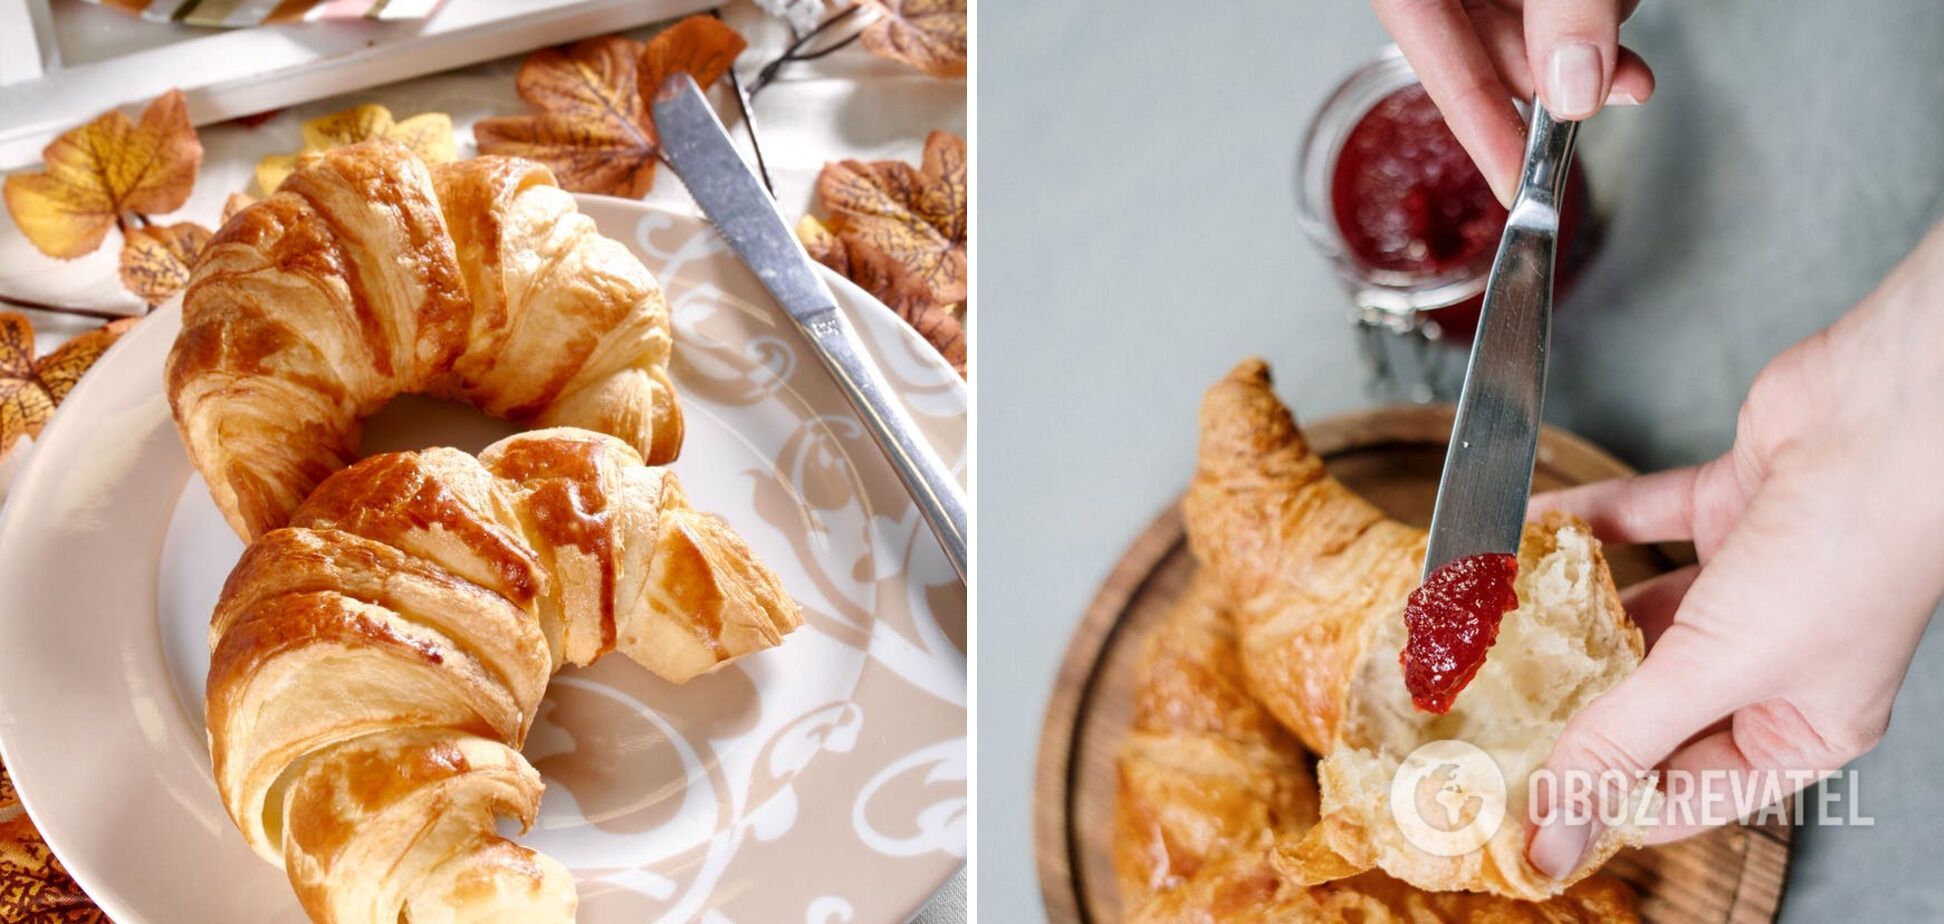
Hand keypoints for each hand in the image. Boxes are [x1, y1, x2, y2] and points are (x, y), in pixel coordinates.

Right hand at [1370, 0, 1655, 204]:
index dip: (1476, 125)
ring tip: (1628, 67)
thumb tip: (1575, 83)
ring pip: (1520, 25)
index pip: (1430, 54)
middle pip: (1480, 42)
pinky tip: (1610, 11)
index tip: (1515, 184)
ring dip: (1582, 50)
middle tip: (1616, 101)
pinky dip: (1583, 15)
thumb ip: (1562, 7)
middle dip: (1557, 83)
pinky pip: (1543, 3)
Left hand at [1523, 218, 1943, 877]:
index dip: (1602, 801)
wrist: (1898, 414)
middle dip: (1573, 706)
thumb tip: (1557, 834)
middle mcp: (1781, 657)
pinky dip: (1587, 524)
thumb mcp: (1718, 669)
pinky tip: (1530, 533)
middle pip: (1651, 703)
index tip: (1519, 804)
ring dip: (1571, 614)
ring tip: (1494, 630)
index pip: (1685, 793)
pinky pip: (1641, 522)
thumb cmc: (1851, 552)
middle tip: (1487, 716)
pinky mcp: (1735, 503)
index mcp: (1804, 726)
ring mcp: (1758, 577)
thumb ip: (1621, 741)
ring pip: (1642, 612)